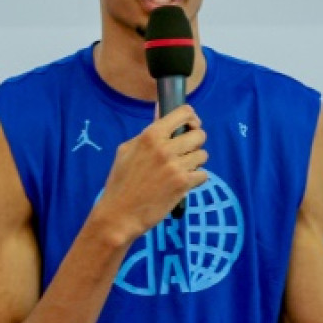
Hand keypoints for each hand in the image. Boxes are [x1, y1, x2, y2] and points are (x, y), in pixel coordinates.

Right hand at [95, 105, 207, 242]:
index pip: (183, 113)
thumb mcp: (127, 150)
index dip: (192, 118)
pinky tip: (184, 183)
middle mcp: (165, 148)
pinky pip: (203, 174)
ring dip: (196, 162)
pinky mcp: (183, 184)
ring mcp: (176, 166)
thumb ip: (148, 131)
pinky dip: (197, 179)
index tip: (190, 125)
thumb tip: (160, 109)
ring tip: (183, 169)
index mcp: (150, 136)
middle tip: (187, 151)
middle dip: (196, 142)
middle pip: (199, 134)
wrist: (119, 214)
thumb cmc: (121, 182)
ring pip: (203, 155)